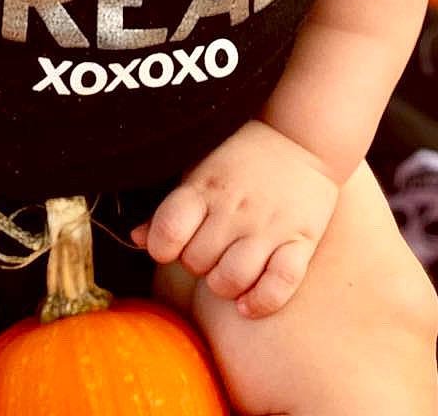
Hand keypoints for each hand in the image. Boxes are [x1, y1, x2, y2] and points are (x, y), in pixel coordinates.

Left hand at [131, 120, 339, 318]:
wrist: (301, 136)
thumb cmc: (240, 157)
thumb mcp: (198, 169)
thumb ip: (167, 208)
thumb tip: (137, 239)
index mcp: (203, 186)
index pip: (167, 231)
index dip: (162, 247)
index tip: (170, 244)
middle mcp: (234, 208)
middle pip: (197, 263)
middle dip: (196, 264)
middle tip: (208, 249)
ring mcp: (268, 225)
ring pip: (232, 280)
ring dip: (224, 285)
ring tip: (227, 271)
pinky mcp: (301, 240)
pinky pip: (279, 286)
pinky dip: (261, 301)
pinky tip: (248, 302)